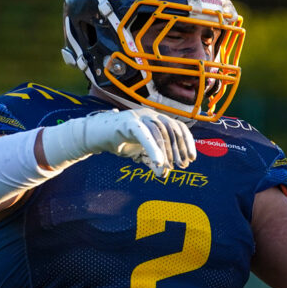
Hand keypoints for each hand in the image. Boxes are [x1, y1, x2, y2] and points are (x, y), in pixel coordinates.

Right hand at [41, 108, 195, 176]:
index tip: (191, 158)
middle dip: (178, 149)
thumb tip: (163, 173)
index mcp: (157, 119)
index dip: (187, 142)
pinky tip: (158, 162)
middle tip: (181, 166)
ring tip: (167, 167)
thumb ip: (152, 160)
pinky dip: (153, 149)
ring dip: (166, 152)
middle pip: (171, 130)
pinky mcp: (127, 122)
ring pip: (159, 132)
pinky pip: (144, 134)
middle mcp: (150, 114)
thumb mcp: (140, 153)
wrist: (95, 136)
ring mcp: (138, 116)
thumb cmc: (119, 142)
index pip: (178, 127)